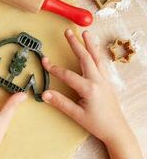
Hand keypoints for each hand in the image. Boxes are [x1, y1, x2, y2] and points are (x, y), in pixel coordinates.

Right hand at [42, 29, 142, 158]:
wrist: (116, 130)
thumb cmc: (97, 123)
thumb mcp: (77, 114)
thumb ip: (60, 102)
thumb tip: (45, 94)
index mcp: (89, 88)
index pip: (68, 75)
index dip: (54, 68)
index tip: (44, 61)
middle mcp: (98, 80)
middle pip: (85, 58)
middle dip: (76, 44)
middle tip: (68, 32)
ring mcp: (104, 79)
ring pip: (96, 58)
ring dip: (90, 44)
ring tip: (86, 33)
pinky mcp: (107, 81)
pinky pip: (101, 63)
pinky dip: (97, 53)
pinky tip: (94, 50)